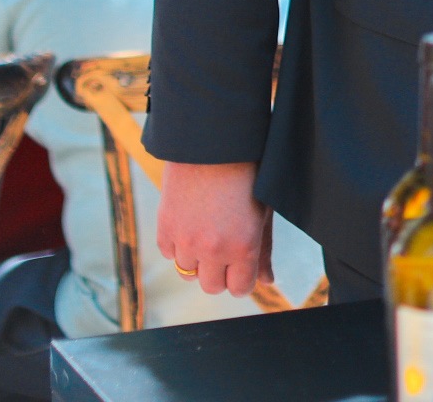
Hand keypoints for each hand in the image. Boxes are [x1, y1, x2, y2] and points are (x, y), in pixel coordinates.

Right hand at [158, 160, 269, 296]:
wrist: (213, 142)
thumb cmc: (247, 174)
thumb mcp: (262, 212)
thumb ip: (264, 251)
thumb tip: (268, 282)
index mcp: (244, 247)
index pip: (239, 289)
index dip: (242, 278)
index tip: (242, 265)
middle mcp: (213, 249)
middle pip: (211, 287)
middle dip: (219, 273)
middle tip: (224, 248)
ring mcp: (186, 240)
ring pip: (187, 272)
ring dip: (197, 259)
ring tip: (207, 231)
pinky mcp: (164, 227)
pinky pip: (169, 253)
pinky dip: (178, 244)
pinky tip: (191, 222)